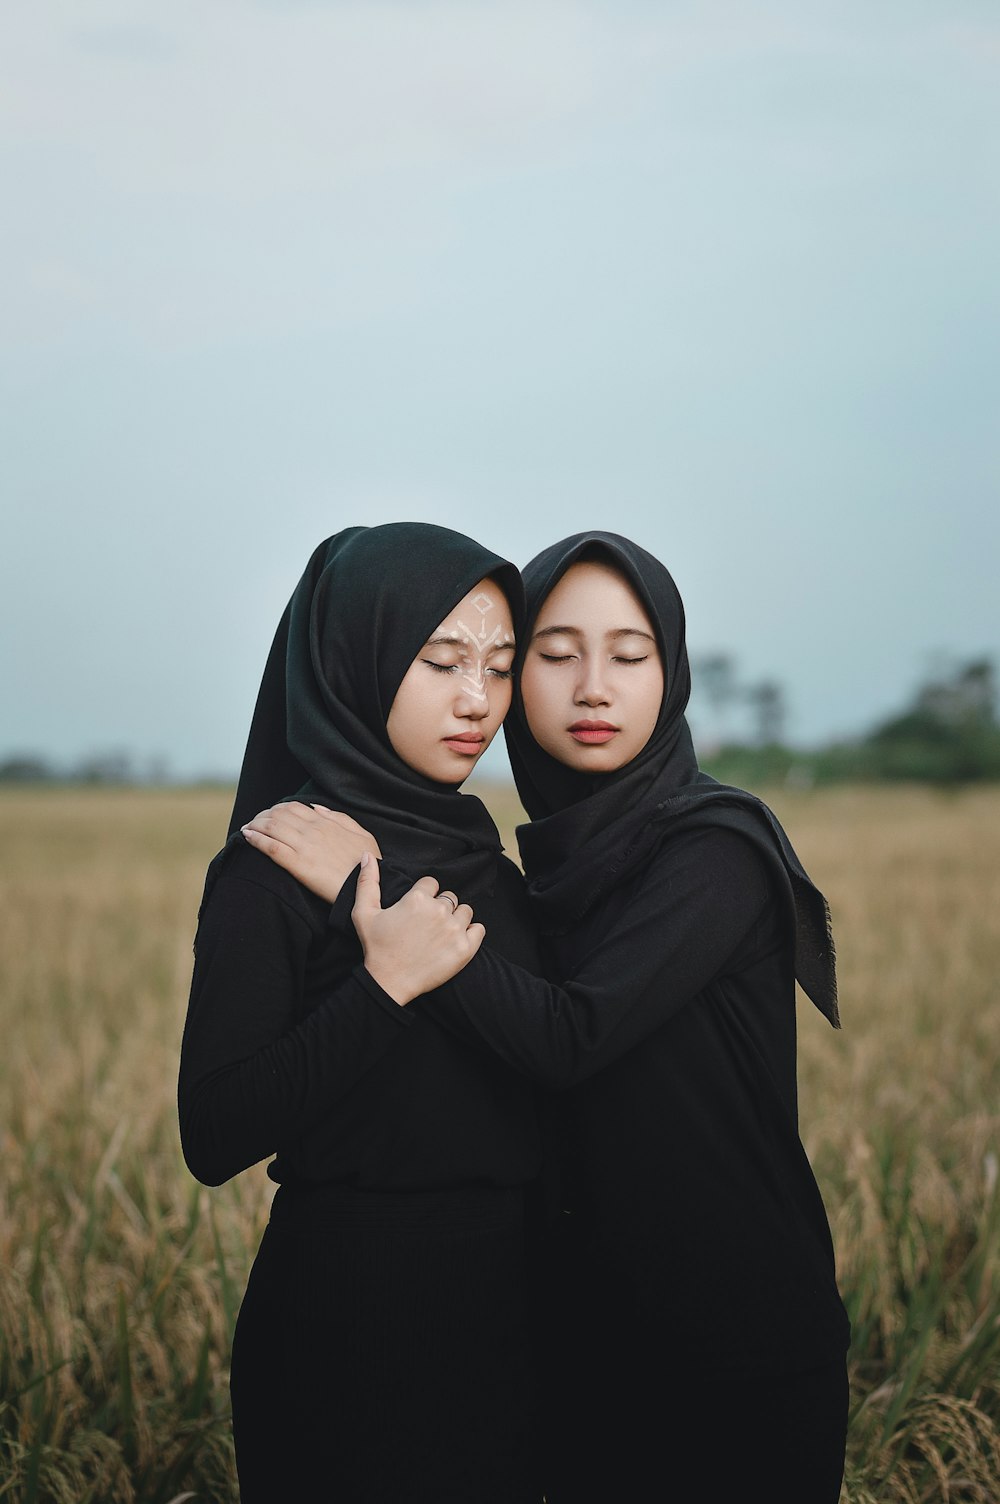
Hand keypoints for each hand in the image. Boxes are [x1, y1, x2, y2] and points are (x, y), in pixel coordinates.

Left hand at [240, 802, 382, 903]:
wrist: (365, 888)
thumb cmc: (366, 864)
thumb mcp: (362, 834)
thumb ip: (338, 818)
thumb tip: (316, 808)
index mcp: (326, 823)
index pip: (294, 807)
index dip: (277, 809)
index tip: (269, 814)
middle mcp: (313, 831)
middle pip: (279, 815)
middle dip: (262, 815)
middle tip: (254, 821)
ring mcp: (304, 847)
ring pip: (271, 827)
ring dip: (255, 824)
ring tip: (246, 828)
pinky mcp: (298, 865)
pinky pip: (272, 847)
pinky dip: (255, 839)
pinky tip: (246, 837)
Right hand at [352, 854, 484, 1005]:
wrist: (389, 983)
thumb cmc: (376, 948)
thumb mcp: (364, 913)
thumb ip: (367, 882)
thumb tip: (368, 855)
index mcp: (417, 898)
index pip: (431, 883)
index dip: (423, 895)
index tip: (416, 910)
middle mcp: (439, 910)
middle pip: (449, 896)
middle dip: (440, 906)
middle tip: (427, 925)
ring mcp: (454, 929)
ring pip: (465, 910)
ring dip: (456, 918)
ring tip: (441, 933)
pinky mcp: (465, 948)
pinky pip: (479, 929)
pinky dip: (471, 932)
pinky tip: (456, 940)